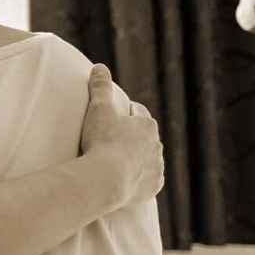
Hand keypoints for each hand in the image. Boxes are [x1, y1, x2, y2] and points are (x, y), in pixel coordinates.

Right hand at [78, 65, 163, 209]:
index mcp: (146, 125)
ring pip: (149, 159)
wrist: (106, 180)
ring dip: (138, 158)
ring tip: (120, 162)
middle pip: (146, 137)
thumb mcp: (98, 109)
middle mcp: (156, 145)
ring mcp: (156, 167)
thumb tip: (100, 66)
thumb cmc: (102, 142)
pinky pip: (149, 180)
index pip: (139, 112)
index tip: (118, 114)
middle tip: (115, 139)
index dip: (128, 112)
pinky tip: (129, 180)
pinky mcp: (153, 187)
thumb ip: (100, 87)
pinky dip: (141, 179)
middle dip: (134, 136)